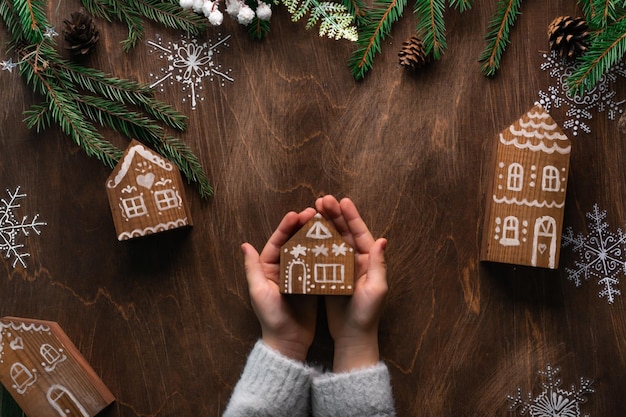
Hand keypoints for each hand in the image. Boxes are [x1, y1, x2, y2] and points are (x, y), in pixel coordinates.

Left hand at [242, 207, 317, 361]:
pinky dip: (324, 251)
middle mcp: (283, 268)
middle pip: (293, 241)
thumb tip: (244, 245)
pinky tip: (334, 241)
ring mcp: (298, 275)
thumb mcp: (259, 292)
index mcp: (268, 268)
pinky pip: (317, 263)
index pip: (277, 242)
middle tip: (315, 212)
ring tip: (325, 221)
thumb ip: (252, 268)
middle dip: (303, 226)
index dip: (286, 227)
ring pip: (306, 249)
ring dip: (314, 234)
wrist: (288, 341)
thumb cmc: (271, 318)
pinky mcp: (311, 282)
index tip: (296, 214)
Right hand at [315, 195, 387, 371]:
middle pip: (344, 232)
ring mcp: (342, 267)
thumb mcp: (376, 289)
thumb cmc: (367, 315)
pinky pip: (322, 254)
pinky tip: (305, 232)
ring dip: (324, 224)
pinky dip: (315, 242)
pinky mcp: (330, 275)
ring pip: (332, 240)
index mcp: (369, 261)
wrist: (353, 337)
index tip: (341, 200)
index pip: (360, 233)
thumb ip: (378, 264)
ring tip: (313, 209)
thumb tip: (382, 239)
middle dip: (334, 215)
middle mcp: (356, 261)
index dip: (351, 216)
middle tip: (322, 200)